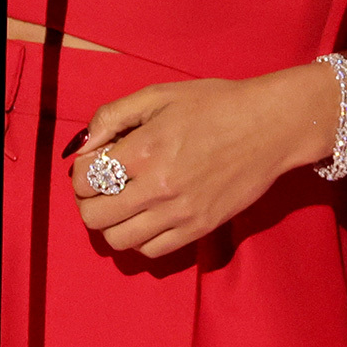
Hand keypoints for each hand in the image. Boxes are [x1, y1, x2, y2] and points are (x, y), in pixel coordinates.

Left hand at [68, 65, 339, 257]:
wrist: (268, 126)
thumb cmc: (213, 104)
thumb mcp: (158, 95)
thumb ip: (113, 116)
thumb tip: (84, 145)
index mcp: (144, 150)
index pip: (85, 179)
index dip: (78, 173)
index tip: (89, 164)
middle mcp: (158, 188)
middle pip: (95, 217)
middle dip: (87, 201)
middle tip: (99, 186)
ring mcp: (180, 214)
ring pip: (119, 241)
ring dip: (111, 223)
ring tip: (121, 203)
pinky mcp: (200, 229)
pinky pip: (152, 251)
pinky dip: (140, 238)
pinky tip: (146, 216)